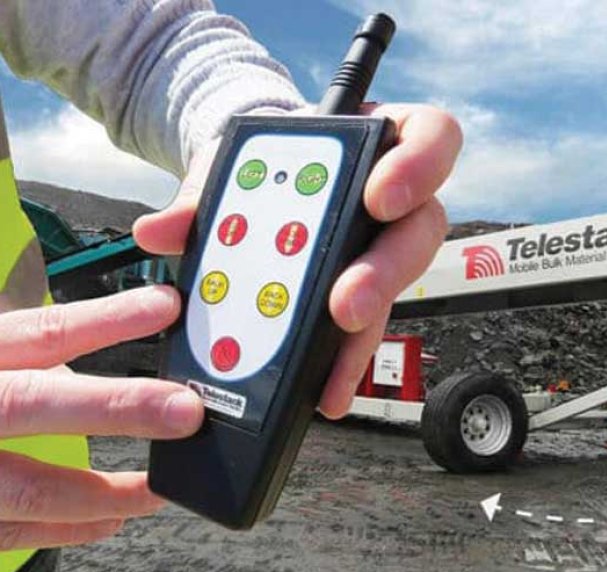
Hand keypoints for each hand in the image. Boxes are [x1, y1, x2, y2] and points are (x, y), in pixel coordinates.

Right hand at [0, 287, 203, 549]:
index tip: (164, 306)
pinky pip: (13, 532)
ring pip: (29, 486)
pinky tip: (110, 520)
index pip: (38, 332)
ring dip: (107, 492)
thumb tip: (108, 336)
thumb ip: (25, 348)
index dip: (105, 319)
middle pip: (34, 403)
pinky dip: (69, 528)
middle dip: (117, 407)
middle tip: (184, 411)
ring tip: (161, 487)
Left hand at [134, 104, 461, 417]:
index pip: (431, 137)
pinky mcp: (365, 293)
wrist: (255, 186)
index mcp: (377, 142)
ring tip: (328, 366)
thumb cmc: (264, 164)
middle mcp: (396, 197)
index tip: (378, 199)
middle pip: (421, 229)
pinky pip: (363, 329)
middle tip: (346, 302)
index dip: (417, 167)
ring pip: (397, 290)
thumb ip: (203, 191)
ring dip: (362, 330)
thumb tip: (162, 230)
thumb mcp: (232, 162)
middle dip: (385, 271)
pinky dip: (340, 359)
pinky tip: (323, 385)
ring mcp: (383, 248)